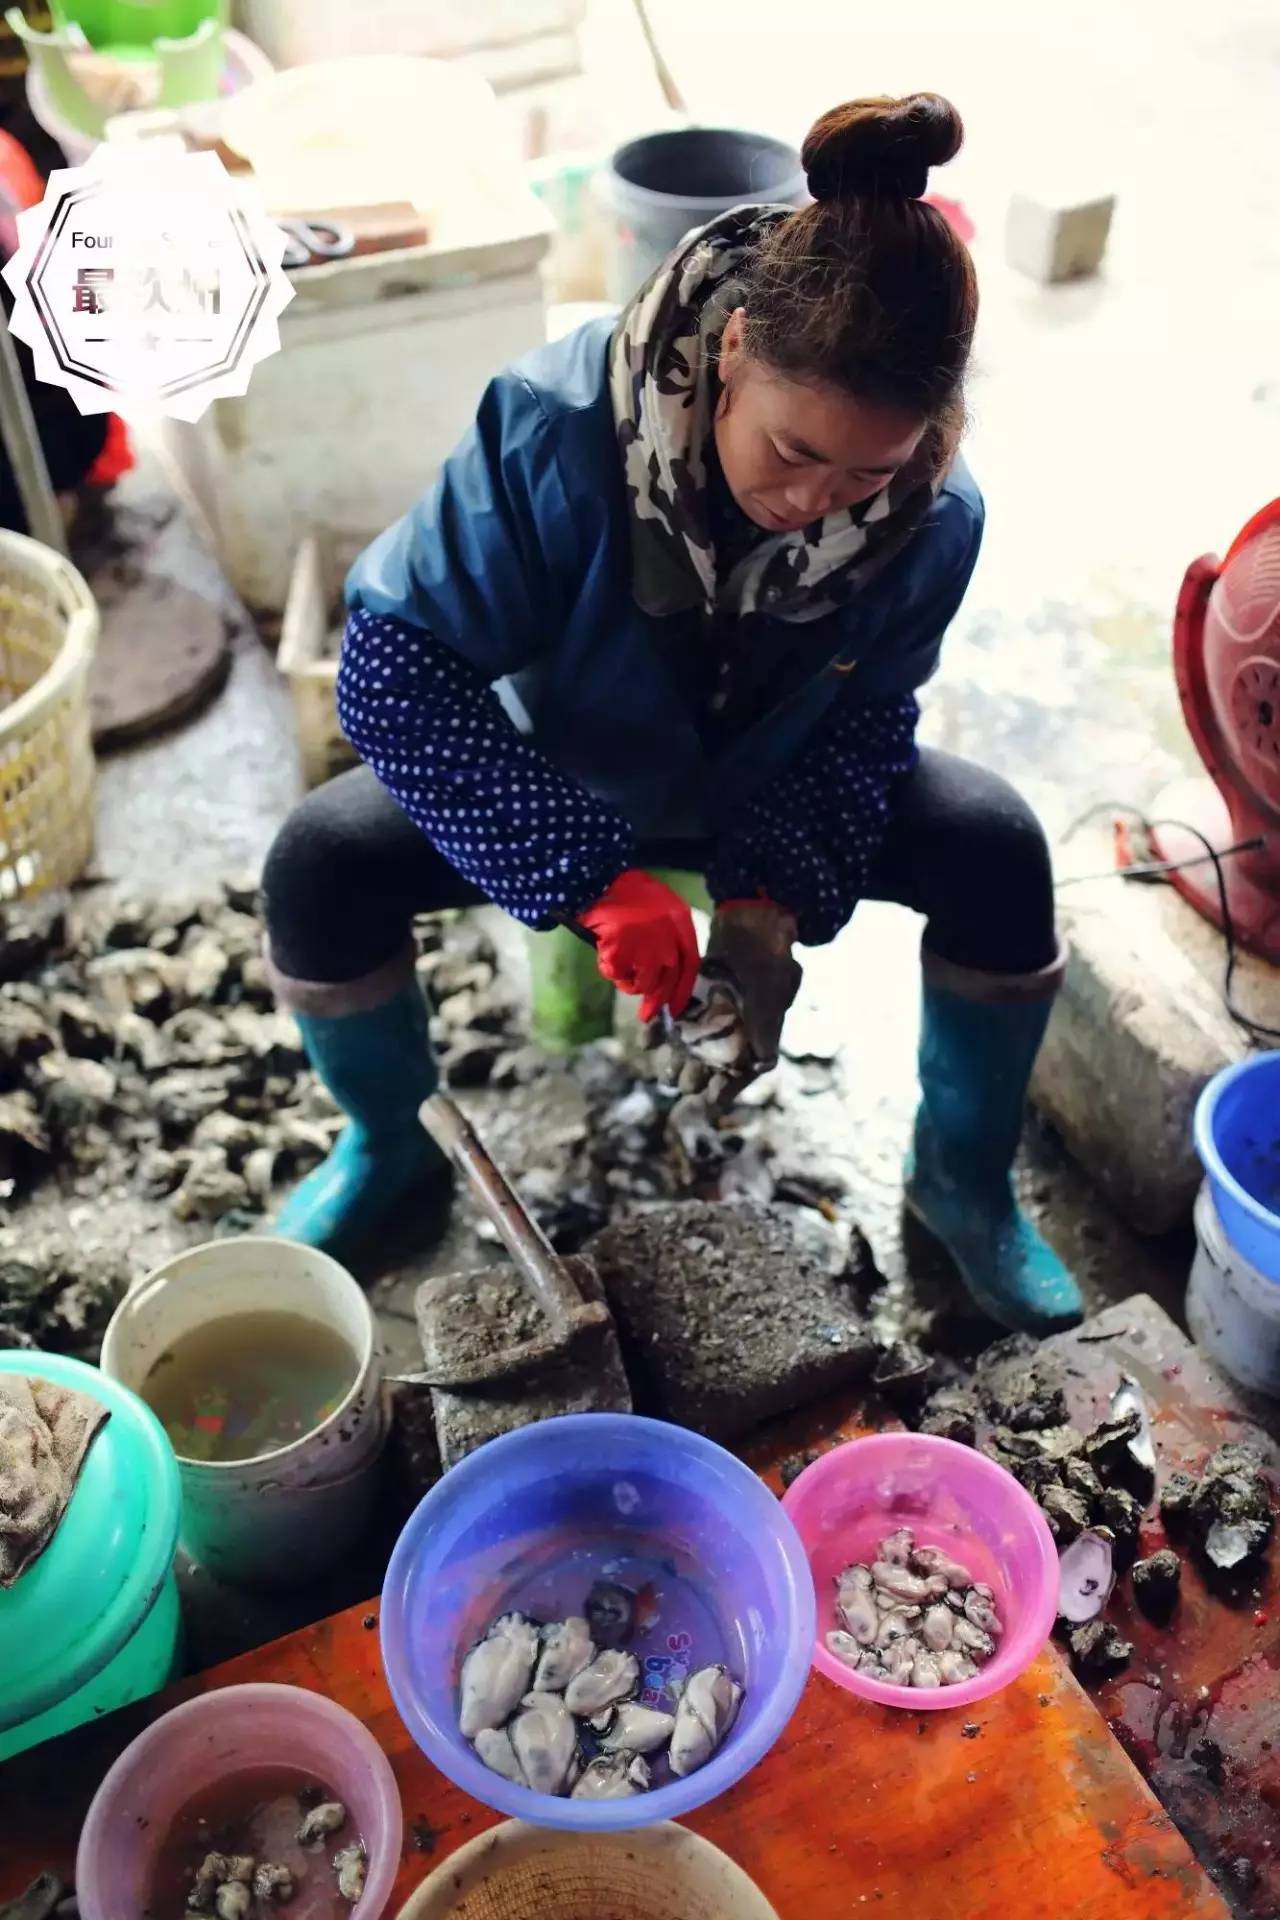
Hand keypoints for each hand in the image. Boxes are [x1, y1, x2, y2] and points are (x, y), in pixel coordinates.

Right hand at [579, 870, 698, 1022]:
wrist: (597, 879)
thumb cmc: (626, 890)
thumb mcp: (659, 905)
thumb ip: (668, 932)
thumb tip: (666, 968)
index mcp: (681, 923)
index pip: (691, 964)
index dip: (682, 989)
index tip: (675, 1008)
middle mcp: (669, 939)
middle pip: (667, 981)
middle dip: (656, 1001)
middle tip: (646, 1017)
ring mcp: (646, 948)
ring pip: (642, 983)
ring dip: (629, 982)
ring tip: (619, 967)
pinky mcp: (624, 954)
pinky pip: (618, 975)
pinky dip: (611, 971)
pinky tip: (606, 955)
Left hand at [661, 900, 801, 1103]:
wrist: (752, 927)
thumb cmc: (767, 964)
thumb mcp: (771, 998)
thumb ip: (765, 1031)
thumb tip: (763, 1063)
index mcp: (753, 1041)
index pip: (739, 1076)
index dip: (726, 1091)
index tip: (711, 1098)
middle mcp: (728, 1035)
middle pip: (708, 1068)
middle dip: (695, 1079)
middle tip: (684, 1083)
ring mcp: (706, 1020)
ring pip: (686, 1051)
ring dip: (674, 1064)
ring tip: (665, 1076)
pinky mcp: (688, 1004)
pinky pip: (668, 1024)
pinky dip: (656, 1034)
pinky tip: (647, 1042)